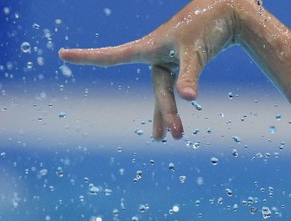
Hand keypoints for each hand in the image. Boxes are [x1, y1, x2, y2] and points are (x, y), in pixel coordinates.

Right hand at [59, 0, 249, 139]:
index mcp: (149, 46)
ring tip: (174, 137)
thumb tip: (188, 98)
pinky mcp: (182, 61)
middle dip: (165, 112)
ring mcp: (169, 58)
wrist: (227, 11)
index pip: (113, 55)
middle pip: (158, 89)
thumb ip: (189, 75)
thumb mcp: (196, 52)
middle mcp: (156, 53)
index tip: (62, 55)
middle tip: (176, 136)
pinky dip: (180, 99)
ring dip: (170, 114)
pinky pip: (176, 85)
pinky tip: (181, 113)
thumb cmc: (207, 26)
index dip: (88, 57)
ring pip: (166, 91)